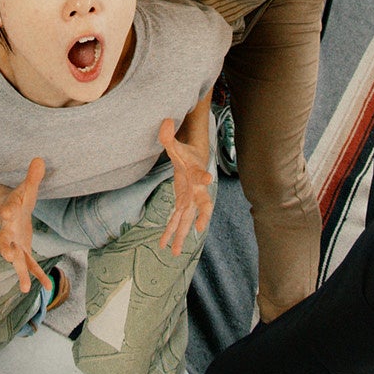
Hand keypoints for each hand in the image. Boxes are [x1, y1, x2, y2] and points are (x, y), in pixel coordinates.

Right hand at [0, 157, 49, 295]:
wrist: (11, 213)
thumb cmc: (19, 199)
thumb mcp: (26, 188)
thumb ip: (33, 177)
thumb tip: (40, 159)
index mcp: (9, 212)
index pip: (7, 209)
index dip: (8, 210)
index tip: (8, 212)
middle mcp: (8, 231)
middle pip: (3, 240)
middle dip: (5, 247)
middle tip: (8, 255)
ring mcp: (14, 244)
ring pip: (15, 259)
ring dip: (20, 272)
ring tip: (26, 288)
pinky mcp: (23, 252)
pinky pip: (29, 266)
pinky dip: (37, 276)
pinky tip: (47, 287)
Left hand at [157, 117, 213, 255]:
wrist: (194, 162)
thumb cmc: (186, 154)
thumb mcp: (175, 145)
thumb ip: (168, 135)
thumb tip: (165, 122)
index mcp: (196, 174)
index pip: (201, 175)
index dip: (204, 177)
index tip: (208, 178)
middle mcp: (197, 191)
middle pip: (202, 205)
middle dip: (202, 217)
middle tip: (200, 228)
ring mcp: (190, 200)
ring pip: (188, 220)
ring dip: (181, 235)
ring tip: (175, 252)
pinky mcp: (183, 205)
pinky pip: (177, 221)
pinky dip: (171, 232)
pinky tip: (165, 246)